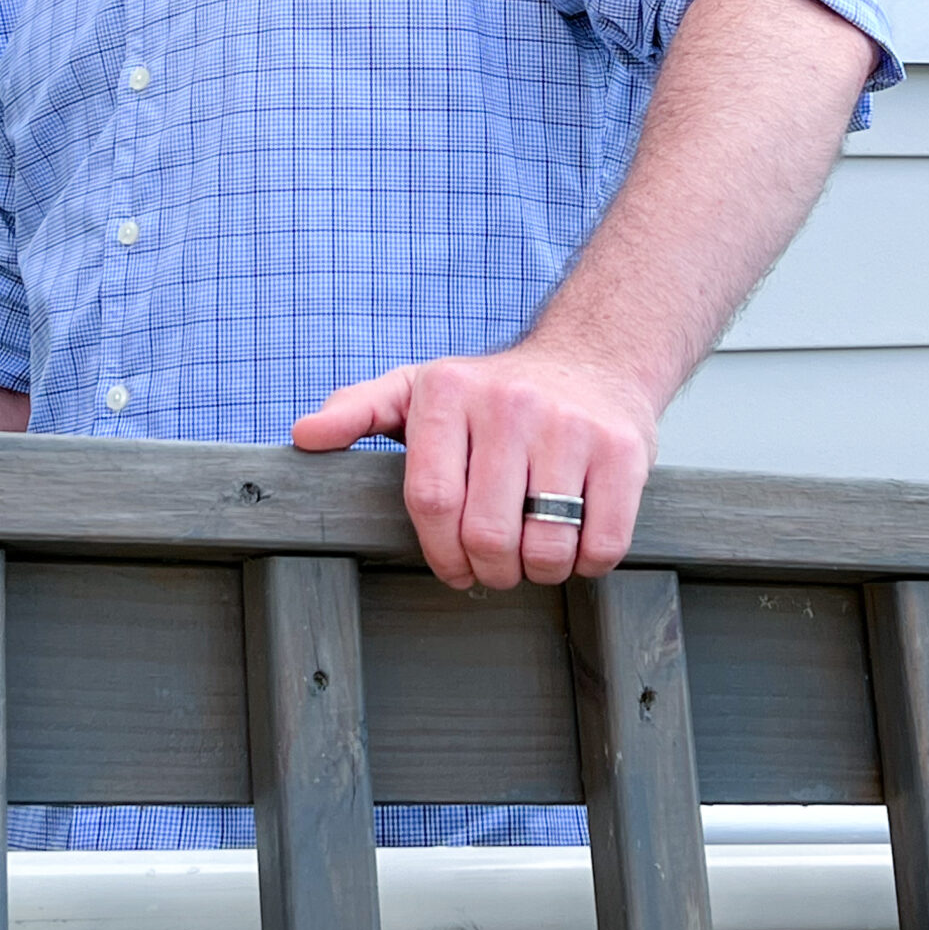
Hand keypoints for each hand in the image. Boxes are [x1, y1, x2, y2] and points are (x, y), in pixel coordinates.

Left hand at [292, 347, 655, 590]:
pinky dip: (586, 562)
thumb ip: (359, 411)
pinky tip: (576, 538)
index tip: (452, 564)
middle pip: (487, 535)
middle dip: (489, 570)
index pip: (432, 502)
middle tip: (494, 564)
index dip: (440, 553)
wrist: (593, 358)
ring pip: (546, 548)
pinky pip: (603, 545)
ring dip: (538, 571)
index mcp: (450, 393)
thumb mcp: (420, 388)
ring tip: (533, 551)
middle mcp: (511, 404)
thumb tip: (305, 436)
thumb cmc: (495, 390)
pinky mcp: (623, 452)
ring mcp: (571, 427)